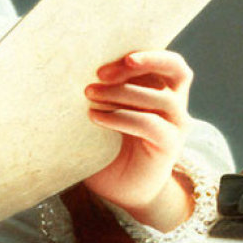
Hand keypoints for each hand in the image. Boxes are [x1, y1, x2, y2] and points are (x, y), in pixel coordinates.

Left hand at [83, 50, 194, 229]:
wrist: (121, 189)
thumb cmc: (106, 144)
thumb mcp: (104, 110)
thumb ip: (100, 88)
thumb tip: (67, 64)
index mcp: (161, 89)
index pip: (168, 62)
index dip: (149, 53)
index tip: (118, 56)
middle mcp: (174, 104)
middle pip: (176, 70)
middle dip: (141, 64)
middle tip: (100, 73)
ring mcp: (175, 126)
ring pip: (161, 98)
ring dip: (122, 92)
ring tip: (89, 95)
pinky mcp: (169, 147)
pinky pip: (150, 125)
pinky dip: (121, 117)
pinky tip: (96, 118)